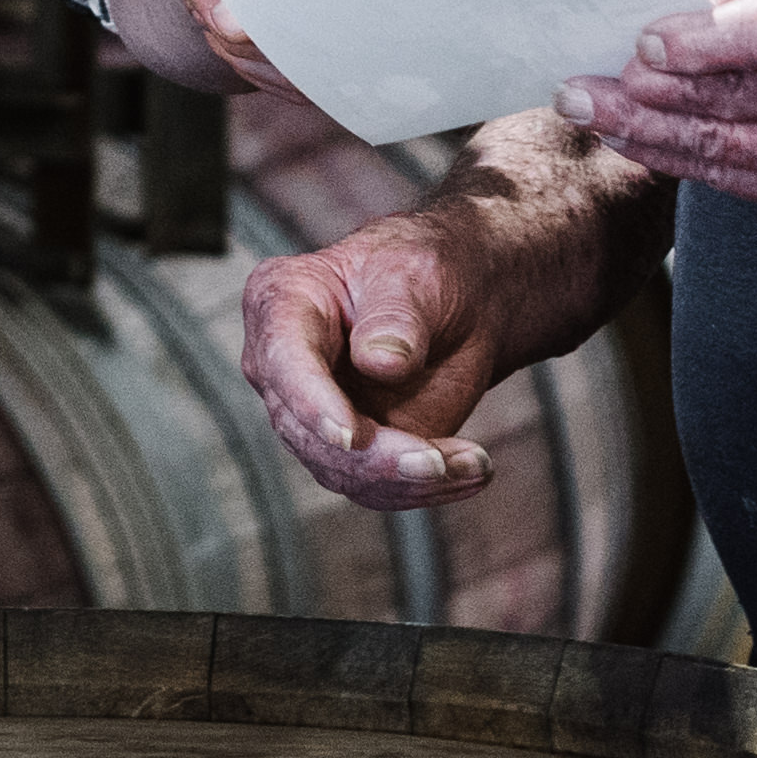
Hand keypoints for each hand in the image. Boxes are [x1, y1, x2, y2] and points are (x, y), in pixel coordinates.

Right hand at [234, 202, 533, 511]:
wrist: (458, 302)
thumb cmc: (426, 270)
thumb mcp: (415, 274)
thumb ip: (396, 316)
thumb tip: (379, 363)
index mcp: (281, 302)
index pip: (284, 361)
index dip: (312, 403)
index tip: (352, 437)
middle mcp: (282, 367)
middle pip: (307, 431)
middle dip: (375, 458)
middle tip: (439, 462)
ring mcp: (311, 414)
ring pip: (341, 471)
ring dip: (409, 480)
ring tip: (475, 464)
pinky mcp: (348, 451)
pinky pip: (375, 487)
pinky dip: (425, 488)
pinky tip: (472, 469)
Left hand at [556, 0, 756, 218]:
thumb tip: (680, 10)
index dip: (707, 43)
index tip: (645, 41)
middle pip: (741, 101)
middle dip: (647, 94)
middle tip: (576, 82)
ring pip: (732, 151)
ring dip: (648, 134)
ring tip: (585, 110)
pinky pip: (743, 179)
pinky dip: (684, 159)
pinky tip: (636, 138)